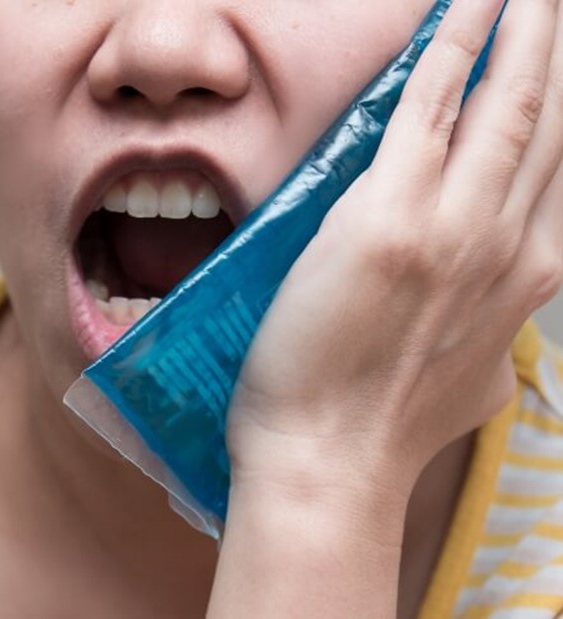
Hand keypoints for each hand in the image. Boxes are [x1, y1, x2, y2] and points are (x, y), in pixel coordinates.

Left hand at [228, 0, 562, 497]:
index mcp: (525, 281)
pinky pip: (432, 110)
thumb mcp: (465, 376)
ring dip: (523, 35)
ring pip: (508, 106)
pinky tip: (469, 10)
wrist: (329, 459)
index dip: (561, 112)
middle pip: (551, 126)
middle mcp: (509, 246)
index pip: (555, 172)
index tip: (558, 76)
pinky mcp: (390, 216)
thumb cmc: (383, 426)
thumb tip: (485, 310)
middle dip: (556, 55)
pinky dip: (454, 51)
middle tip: (553, 8)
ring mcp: (456, 227)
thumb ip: (485, 328)